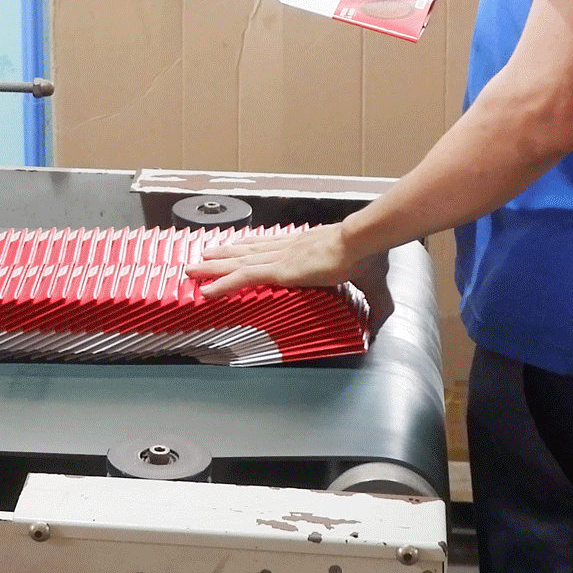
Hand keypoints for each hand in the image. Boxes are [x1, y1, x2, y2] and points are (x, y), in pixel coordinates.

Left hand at [187, 225, 391, 329]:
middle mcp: (286, 249)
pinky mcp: (278, 270)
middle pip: (246, 252)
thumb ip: (375, 308)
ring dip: (213, 267)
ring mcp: (280, 258)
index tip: (237, 251)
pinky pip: (242, 278)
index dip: (252, 249)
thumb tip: (379, 329)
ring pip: (237, 262)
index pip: (271, 248)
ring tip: (192, 268)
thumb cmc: (368, 258)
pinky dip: (222, 285)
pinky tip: (205, 290)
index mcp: (305, 249)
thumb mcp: (372, 286)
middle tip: (201, 258)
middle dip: (223, 256)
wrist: (364, 243)